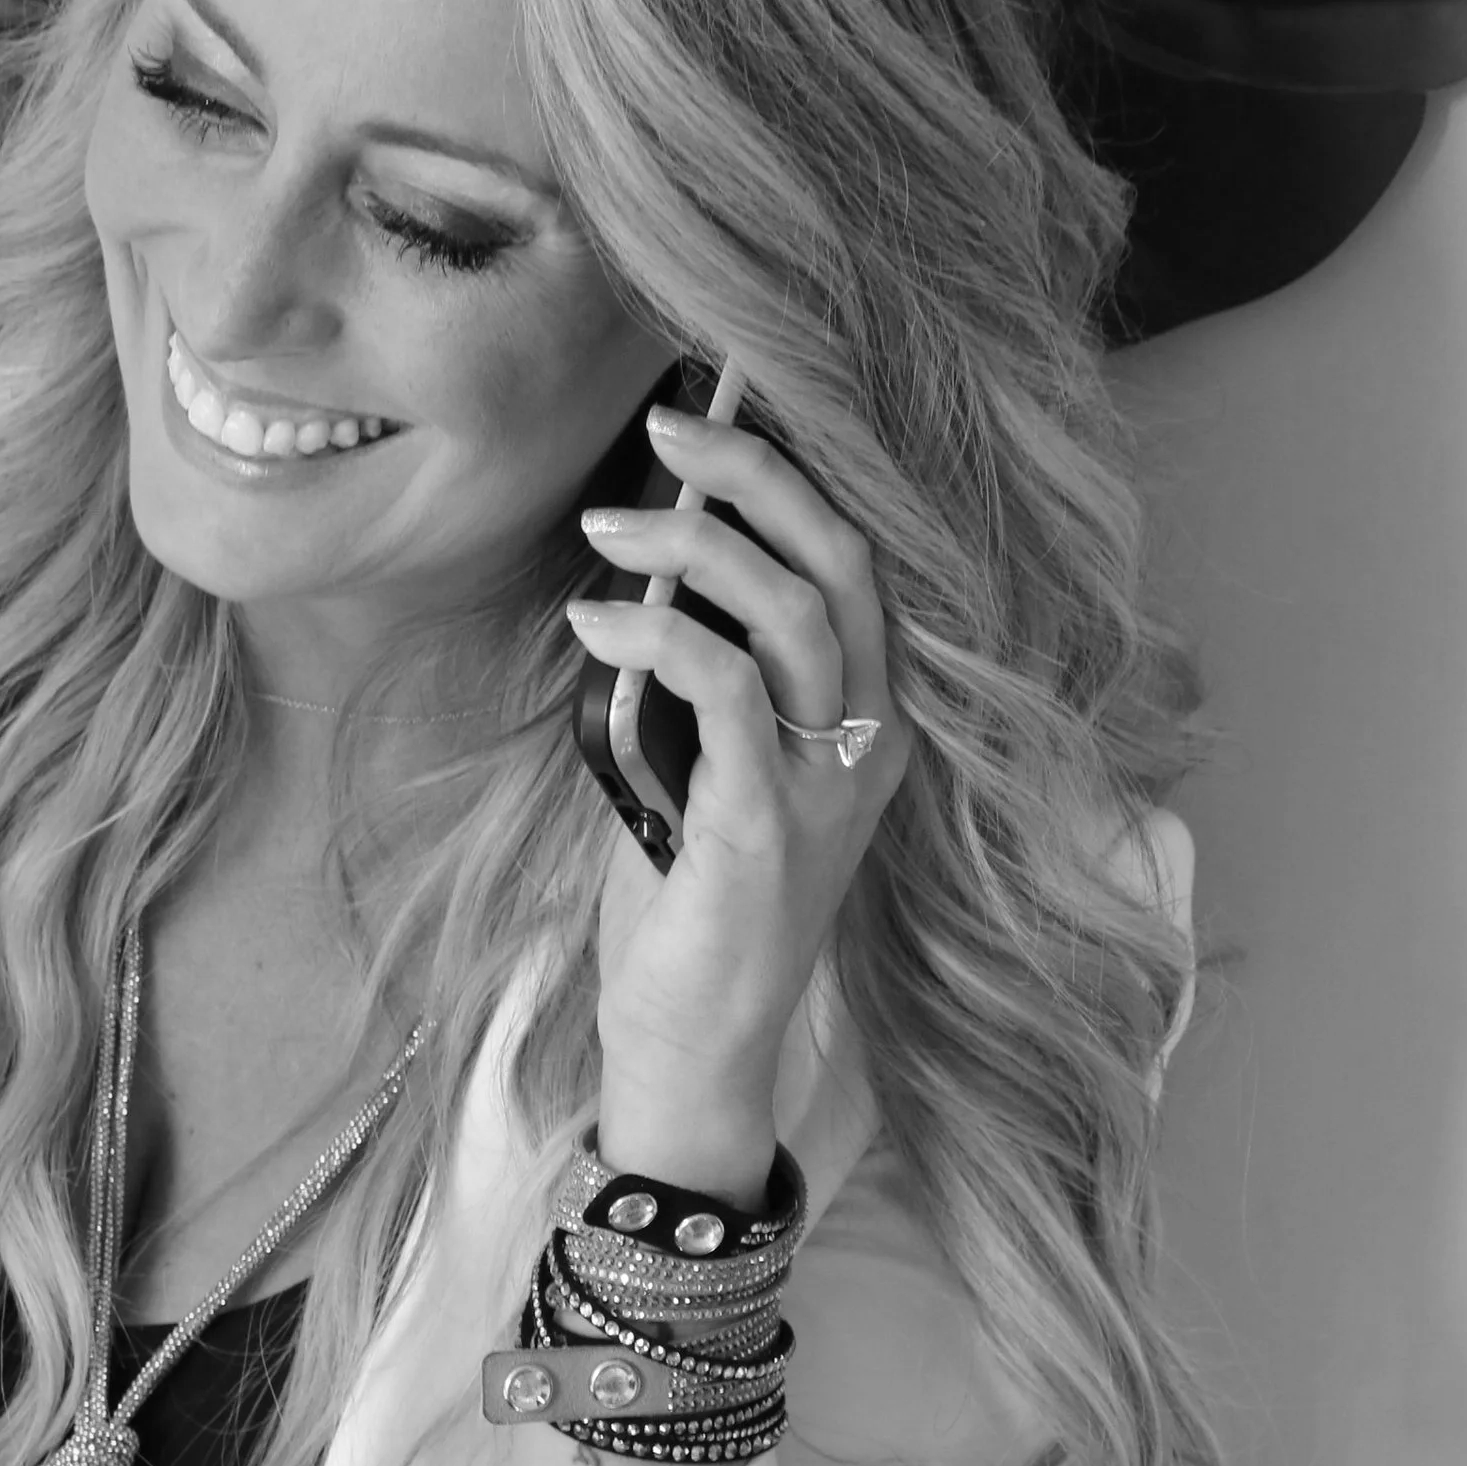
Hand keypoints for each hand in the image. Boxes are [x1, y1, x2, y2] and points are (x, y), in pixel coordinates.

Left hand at [569, 400, 911, 1141]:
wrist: (696, 1049)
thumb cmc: (689, 907)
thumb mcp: (706, 770)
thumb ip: (705, 685)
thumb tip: (642, 575)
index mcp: (867, 721)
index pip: (859, 564)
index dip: (797, 476)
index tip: (714, 415)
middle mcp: (870, 743)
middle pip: (845, 564)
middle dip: (757, 476)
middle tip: (669, 426)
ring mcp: (828, 788)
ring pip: (797, 615)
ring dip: (697, 547)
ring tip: (609, 521)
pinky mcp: (766, 828)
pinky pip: (729, 693)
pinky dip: (659, 636)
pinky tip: (596, 620)